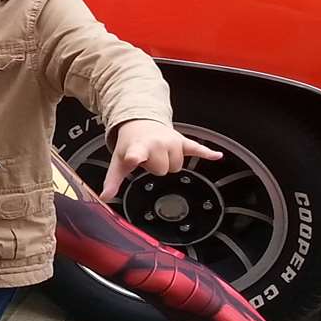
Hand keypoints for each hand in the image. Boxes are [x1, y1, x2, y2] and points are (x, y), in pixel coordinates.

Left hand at [100, 120, 224, 199]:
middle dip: (156, 168)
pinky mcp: (183, 141)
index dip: (135, 157)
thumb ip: (112, 181)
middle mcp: (156, 143)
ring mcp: (171, 142)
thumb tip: (104, 198)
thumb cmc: (130, 144)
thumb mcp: (118, 162)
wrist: (140, 122)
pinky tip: (217, 156)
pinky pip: (197, 148)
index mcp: (138, 148)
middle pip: (163, 171)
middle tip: (147, 159)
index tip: (134, 158)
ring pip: (177, 166)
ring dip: (168, 163)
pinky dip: (207, 152)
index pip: (136, 154)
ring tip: (158, 154)